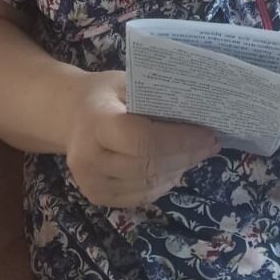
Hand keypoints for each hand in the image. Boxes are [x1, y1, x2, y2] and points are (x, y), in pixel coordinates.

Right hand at [65, 71, 219, 206]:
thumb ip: (155, 97)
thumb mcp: (126, 82)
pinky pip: (141, 196)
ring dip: (179, 170)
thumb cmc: (103, 94)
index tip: (207, 133)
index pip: (144, 140)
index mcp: (96, 123)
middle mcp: (89, 159)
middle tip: (210, 144)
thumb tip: (199, 109)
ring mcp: (91, 183)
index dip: (180, 140)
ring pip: (149, 185)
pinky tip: (176, 167)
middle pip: (149, 165)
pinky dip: (164, 183)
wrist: (69, 115)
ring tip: (198, 154)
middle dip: (186, 156)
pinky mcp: (97, 197)